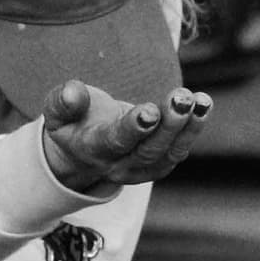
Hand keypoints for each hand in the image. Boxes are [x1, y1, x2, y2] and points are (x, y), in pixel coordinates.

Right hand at [40, 81, 211, 190]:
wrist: (81, 150)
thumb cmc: (72, 121)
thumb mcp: (56, 110)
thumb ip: (62, 101)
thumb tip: (72, 91)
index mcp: (92, 150)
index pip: (116, 141)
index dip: (134, 128)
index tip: (151, 110)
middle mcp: (118, 165)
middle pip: (148, 150)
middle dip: (168, 124)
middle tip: (183, 98)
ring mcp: (140, 169)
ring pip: (168, 154)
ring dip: (188, 127)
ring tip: (201, 101)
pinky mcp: (157, 166)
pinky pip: (178, 151)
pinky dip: (193, 129)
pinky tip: (203, 105)